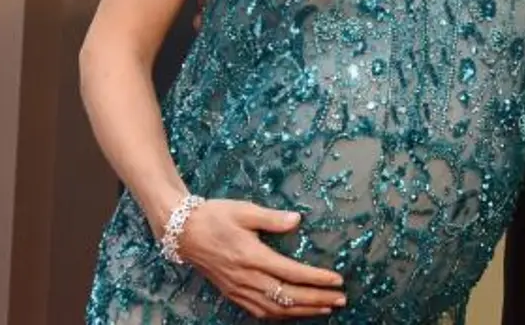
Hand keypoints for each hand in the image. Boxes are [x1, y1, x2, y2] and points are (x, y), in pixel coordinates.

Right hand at [175, 199, 346, 318]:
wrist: (183, 233)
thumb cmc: (214, 216)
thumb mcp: (243, 210)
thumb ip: (272, 218)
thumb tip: (297, 220)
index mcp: (251, 256)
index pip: (291, 272)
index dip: (316, 279)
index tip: (337, 280)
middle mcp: (246, 278)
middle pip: (288, 296)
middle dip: (317, 299)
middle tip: (341, 299)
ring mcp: (238, 289)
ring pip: (276, 308)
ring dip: (303, 311)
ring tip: (326, 308)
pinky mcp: (232, 293)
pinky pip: (260, 311)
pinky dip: (281, 315)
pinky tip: (295, 313)